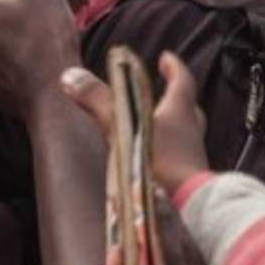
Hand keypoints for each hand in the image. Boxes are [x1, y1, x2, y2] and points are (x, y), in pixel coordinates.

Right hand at [60, 54, 209, 264]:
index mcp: (179, 112)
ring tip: (154, 127)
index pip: (181, 81)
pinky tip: (154, 161)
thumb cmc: (160, 161)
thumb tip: (70, 75)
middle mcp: (191, 132)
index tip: (166, 57)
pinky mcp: (191, 180)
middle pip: (188, 109)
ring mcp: (194, 158)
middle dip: (176, 98)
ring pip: (186, 135)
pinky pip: (181, 159)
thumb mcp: (123, 125)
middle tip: (164, 90)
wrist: (188, 206)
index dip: (173, 68)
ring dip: (173, 128)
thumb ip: (97, 101)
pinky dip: (169, 154)